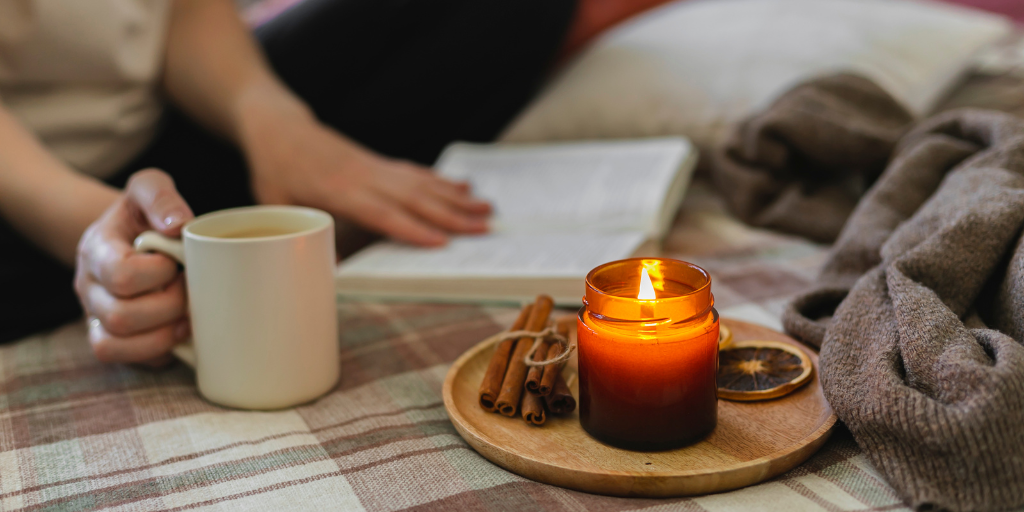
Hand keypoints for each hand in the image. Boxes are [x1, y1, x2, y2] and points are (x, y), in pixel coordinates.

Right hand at [75, 169, 194, 364]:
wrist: (132, 234)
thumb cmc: (146, 214)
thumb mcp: (150, 188)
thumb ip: (160, 196)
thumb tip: (178, 224)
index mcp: (97, 249)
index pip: (121, 274)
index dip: (159, 274)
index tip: (179, 262)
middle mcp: (89, 286)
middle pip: (119, 316)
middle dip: (168, 306)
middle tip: (190, 290)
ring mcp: (96, 315)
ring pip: (114, 344)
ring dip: (162, 335)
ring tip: (188, 316)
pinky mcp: (113, 339)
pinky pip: (123, 360)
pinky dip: (156, 351)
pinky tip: (179, 333)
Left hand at [244, 115, 490, 245]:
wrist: (279, 129)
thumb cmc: (274, 171)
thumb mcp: (276, 205)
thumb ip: (301, 235)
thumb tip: (322, 271)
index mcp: (339, 191)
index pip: (381, 212)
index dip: (411, 228)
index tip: (442, 242)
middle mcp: (365, 177)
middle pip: (414, 198)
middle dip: (451, 215)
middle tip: (484, 229)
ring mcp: (376, 167)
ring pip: (422, 184)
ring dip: (457, 198)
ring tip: (488, 209)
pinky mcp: (380, 162)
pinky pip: (416, 173)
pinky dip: (443, 181)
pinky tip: (464, 186)